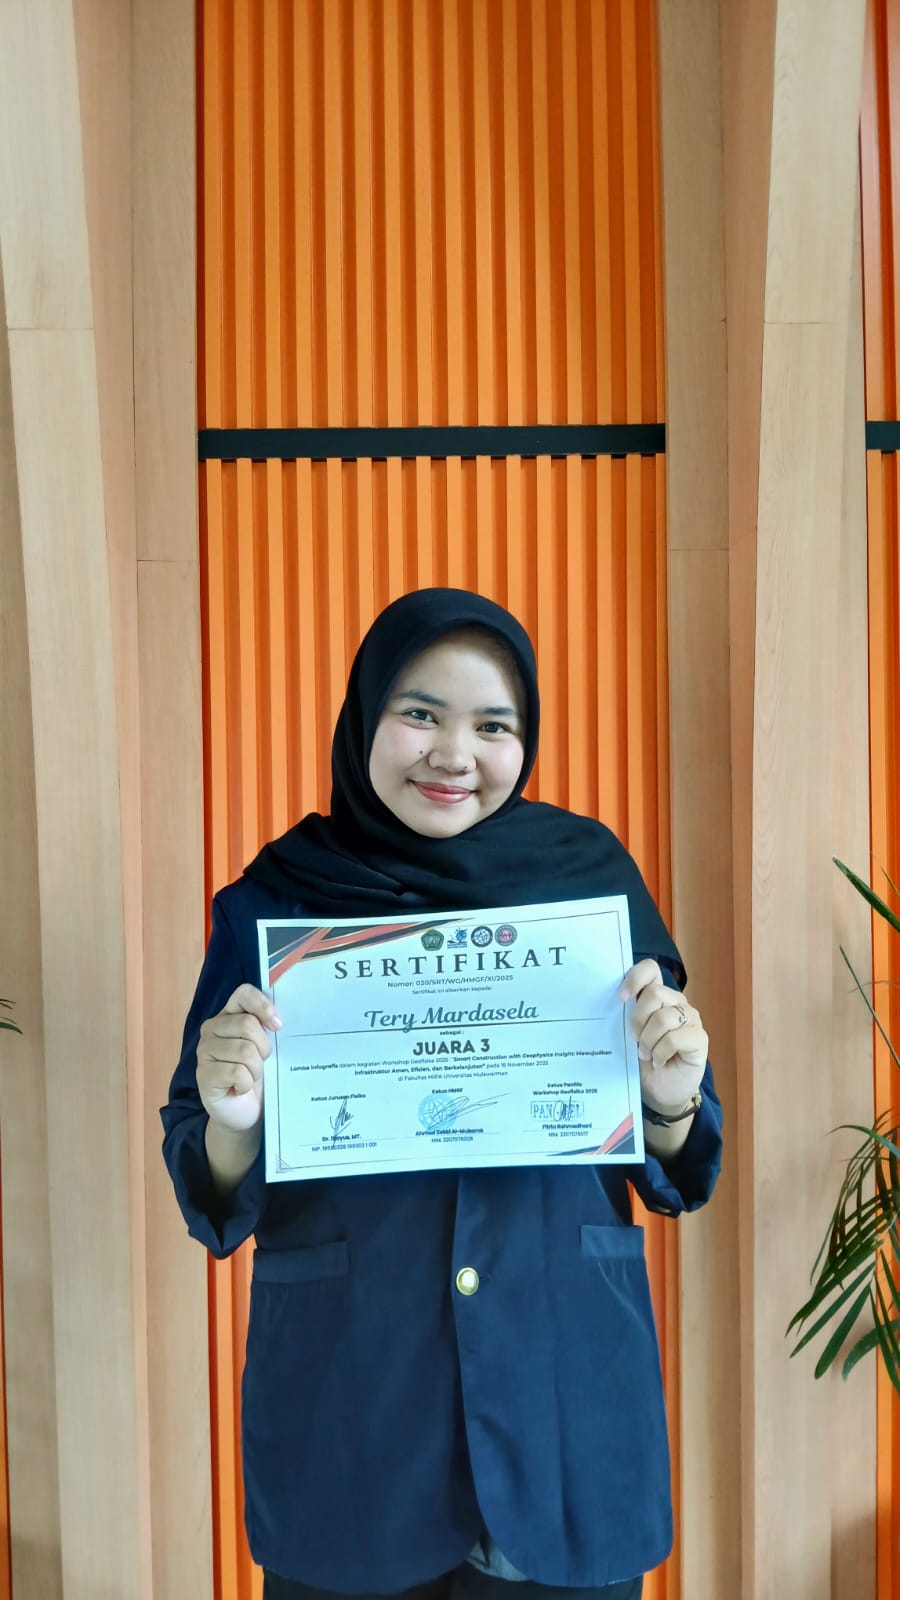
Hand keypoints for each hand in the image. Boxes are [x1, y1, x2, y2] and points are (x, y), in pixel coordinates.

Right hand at [196, 984, 280, 1132]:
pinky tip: (239, 1089)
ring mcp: (204, 1052)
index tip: (277, 1026)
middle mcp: (211, 1029)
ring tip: (249, 1078)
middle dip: (263, 1048)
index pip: (243, 994)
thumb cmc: (256, 1075)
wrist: (244, 1112)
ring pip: (245, 1051)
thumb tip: (278, 1021)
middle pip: (248, 1025)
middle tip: (260, 1063)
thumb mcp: (264, 1047)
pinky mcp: (204, 1075)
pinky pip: (237, 1073)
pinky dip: (246, 1084)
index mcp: (228, 1016)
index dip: (263, 1006)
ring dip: (256, 1070)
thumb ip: (266, 1027)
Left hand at [619, 959, 707, 1113]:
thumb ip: (627, 1015)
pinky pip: (674, 1038)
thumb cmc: (644, 1061)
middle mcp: (677, 1002)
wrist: (661, 1092)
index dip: (635, 978)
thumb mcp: (630, 1035)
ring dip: (648, 1041)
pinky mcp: (699, 1038)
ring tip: (646, 1055)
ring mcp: (691, 1019)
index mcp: (658, 996)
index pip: (651, 970)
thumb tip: (614, 1002)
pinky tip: (659, 1061)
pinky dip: (660, 1053)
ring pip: (663, 1017)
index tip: (622, 998)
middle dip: (638, 1019)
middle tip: (634, 1040)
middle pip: (654, 993)